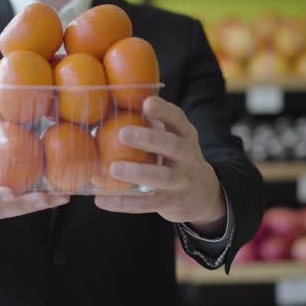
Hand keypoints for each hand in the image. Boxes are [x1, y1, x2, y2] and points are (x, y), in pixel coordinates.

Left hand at [94, 97, 225, 235]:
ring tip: (114, 168)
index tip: (146, 102)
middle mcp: (188, 157)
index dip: (164, 110)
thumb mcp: (173, 140)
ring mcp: (183, 181)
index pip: (178, 119)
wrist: (205, 195)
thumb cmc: (176, 159)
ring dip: (138, 171)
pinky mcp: (173, 203)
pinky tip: (101, 200)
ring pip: (163, 177)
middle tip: (122, 133)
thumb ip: (150, 127)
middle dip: (149, 138)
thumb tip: (107, 110)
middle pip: (173, 145)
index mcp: (185, 136)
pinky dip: (123, 203)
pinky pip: (147, 204)